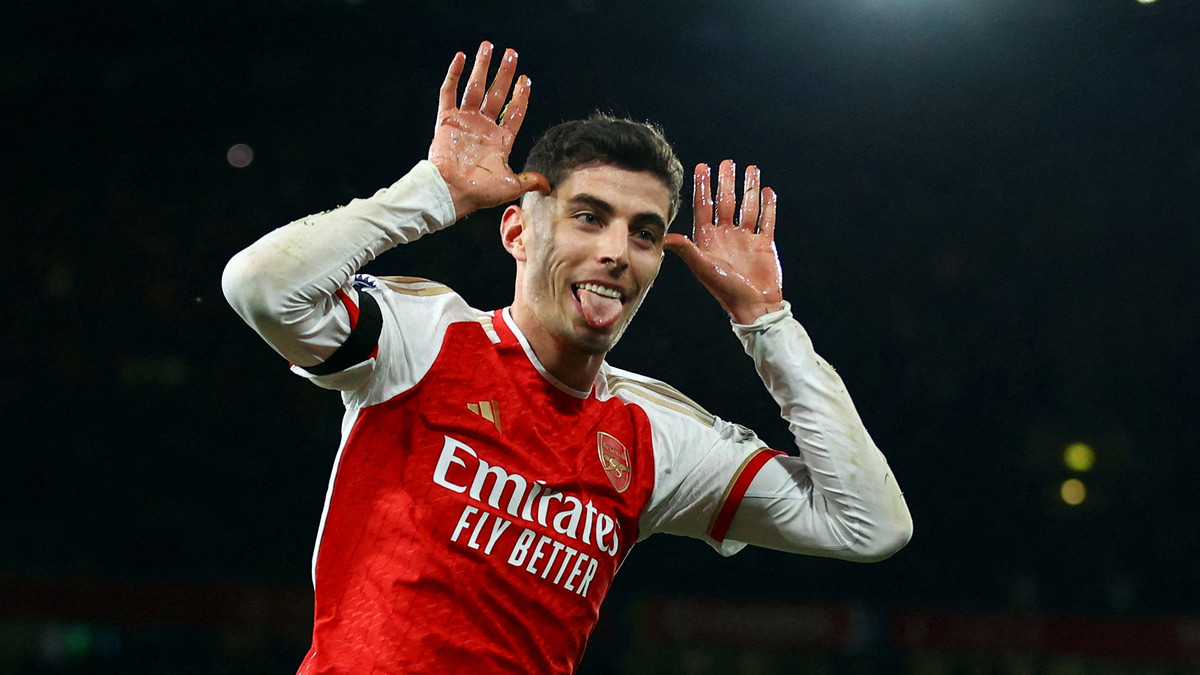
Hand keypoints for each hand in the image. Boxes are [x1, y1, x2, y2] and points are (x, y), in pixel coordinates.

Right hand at [428, 42, 549, 219]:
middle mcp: (483, 127)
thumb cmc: (479, 192)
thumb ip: (529, 180)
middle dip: (505, 74)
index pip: (514, 112)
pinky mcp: (447, 121)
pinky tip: (462, 57)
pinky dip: (454, 75)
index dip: (521, 96)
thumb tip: (548, 186)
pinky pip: (449, 93)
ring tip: (489, 46)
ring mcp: (465, 122)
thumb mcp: (510, 186)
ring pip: (475, 88)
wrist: (451, 192)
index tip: (526, 80)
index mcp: (500, 140)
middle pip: (497, 94)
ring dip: (482, 67)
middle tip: (512, 54)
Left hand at [664, 160, 784, 323]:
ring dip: (749, 188)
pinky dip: (768, 205)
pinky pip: (766, 220)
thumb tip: (666, 237)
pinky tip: (767, 190)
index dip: (703, 186)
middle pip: (725, 202)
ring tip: (751, 168)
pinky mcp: (763, 244)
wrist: (753, 306)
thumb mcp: (704, 267)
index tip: (702, 166)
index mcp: (708, 239)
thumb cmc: (725, 289)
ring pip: (747, 207)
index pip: (704, 206)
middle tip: (727, 162)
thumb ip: (687, 251)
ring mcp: (745, 239)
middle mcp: (726, 235)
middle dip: (726, 182)